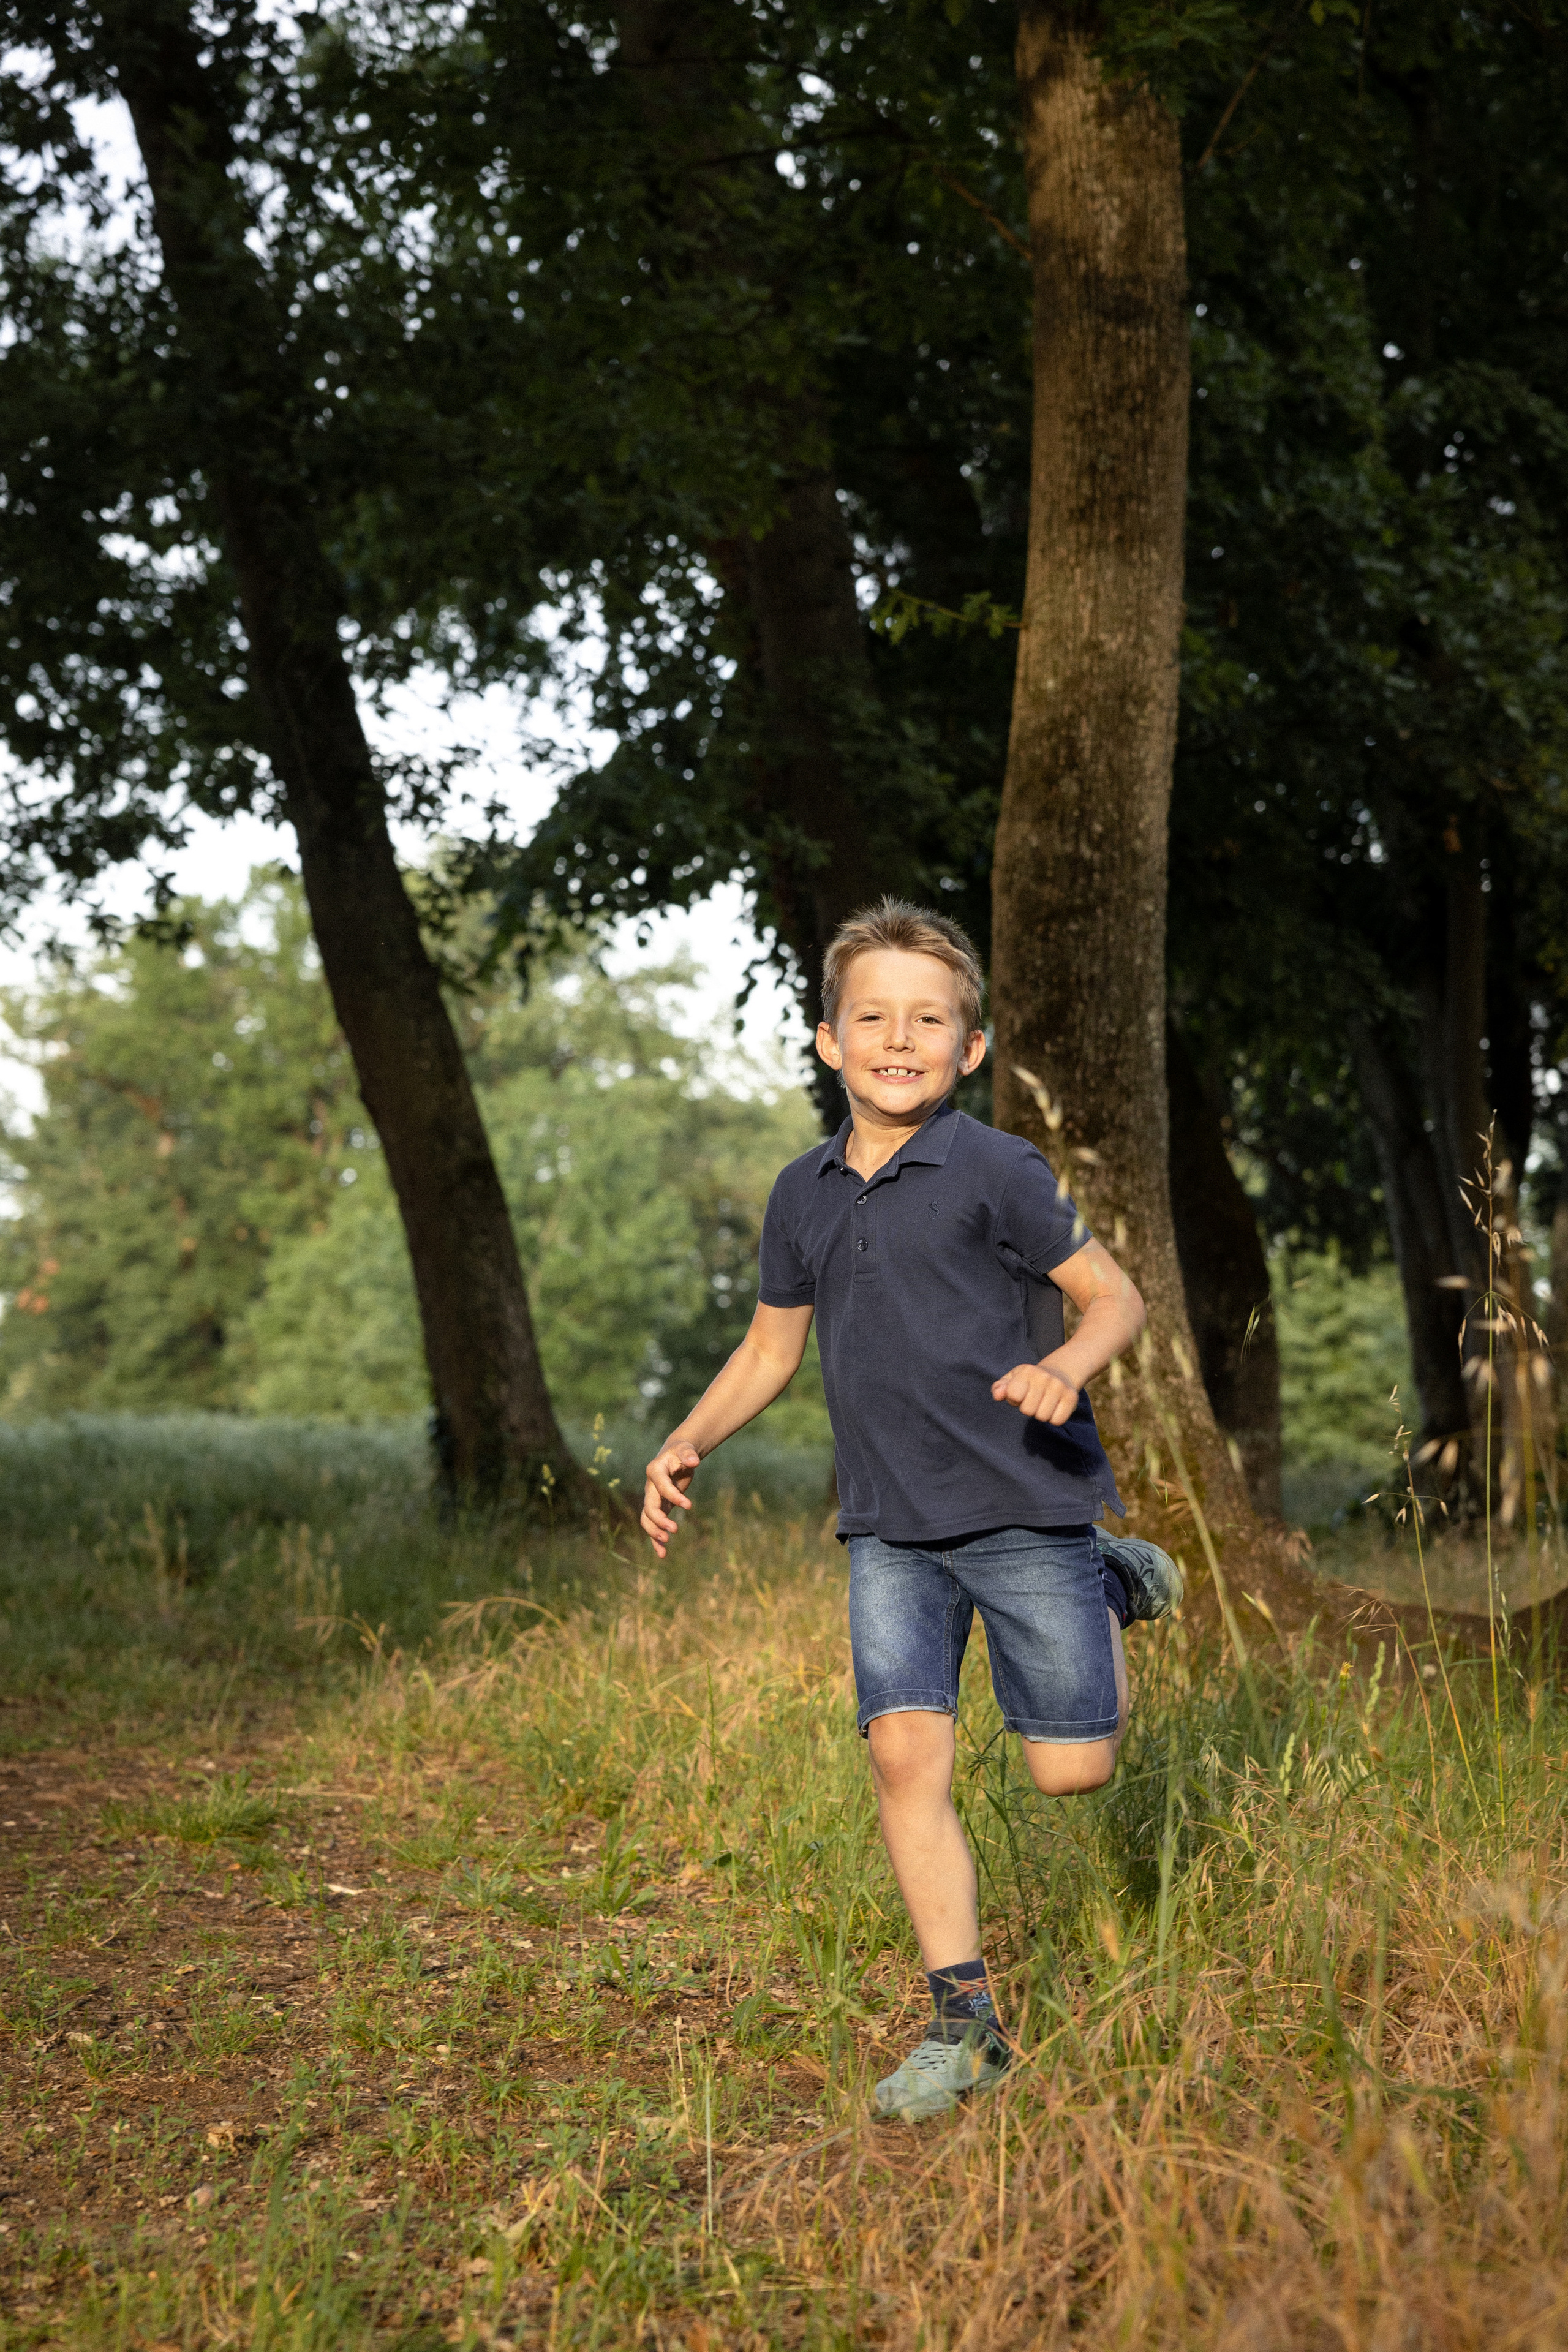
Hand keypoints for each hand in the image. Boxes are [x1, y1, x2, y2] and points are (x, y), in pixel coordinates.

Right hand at [642, 1440, 701, 1556]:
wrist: (675, 1456)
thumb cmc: (681, 1452)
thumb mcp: (685, 1449)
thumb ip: (689, 1454)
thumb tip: (694, 1461)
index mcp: (655, 1471)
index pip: (662, 1487)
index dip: (674, 1496)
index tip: (689, 1505)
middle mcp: (650, 1487)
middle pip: (649, 1506)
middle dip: (659, 1520)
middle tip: (675, 1530)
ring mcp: (652, 1499)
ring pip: (647, 1519)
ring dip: (654, 1532)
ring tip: (665, 1545)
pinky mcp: (659, 1508)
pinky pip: (653, 1525)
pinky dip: (656, 1540)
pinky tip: (662, 1554)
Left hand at [991, 1361, 1080, 1424]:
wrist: (1060, 1372)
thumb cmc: (1030, 1380)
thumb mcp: (1013, 1379)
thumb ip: (1000, 1387)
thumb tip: (997, 1395)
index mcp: (1027, 1371)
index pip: (1013, 1395)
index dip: (1014, 1398)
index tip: (1020, 1393)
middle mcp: (1044, 1377)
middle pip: (1028, 1410)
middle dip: (1028, 1408)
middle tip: (1033, 1399)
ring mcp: (1059, 1387)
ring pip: (1043, 1417)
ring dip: (1041, 1414)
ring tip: (1043, 1402)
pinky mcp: (1071, 1397)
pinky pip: (1057, 1421)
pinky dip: (1054, 1418)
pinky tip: (1054, 1407)